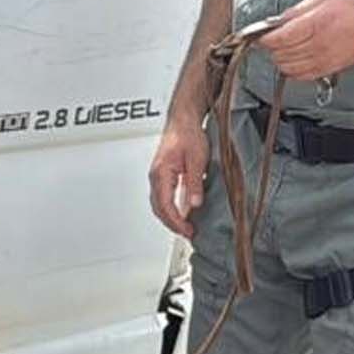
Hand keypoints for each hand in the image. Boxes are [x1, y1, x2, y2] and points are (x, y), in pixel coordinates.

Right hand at [148, 114, 209, 239]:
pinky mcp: (163, 175)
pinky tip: (183, 212)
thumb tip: (194, 204)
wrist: (183, 120)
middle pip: (159, 208)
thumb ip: (194, 182)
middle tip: (188, 233)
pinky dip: (171, 209)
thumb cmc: (188, 134)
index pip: (165, 205)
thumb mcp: (197, 159)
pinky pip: (163, 197)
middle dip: (172, 224)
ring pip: (159, 204)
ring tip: (186, 226)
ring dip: (171, 218)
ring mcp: (158, 176)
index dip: (176, 222)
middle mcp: (156, 176)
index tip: (187, 230)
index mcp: (160, 173)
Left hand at [258, 0, 353, 79]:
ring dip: (281, 59)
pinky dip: (292, 70)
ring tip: (284, 49)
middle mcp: (318, 44)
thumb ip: (296, 11)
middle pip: (281, 54)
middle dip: (272, 48)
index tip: (262, 35)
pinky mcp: (328, 69)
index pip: (280, 38)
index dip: (266, 38)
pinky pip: (301, 76)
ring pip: (288, 67)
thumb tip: (276, 21)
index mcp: (315, 24)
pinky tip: (294, 59)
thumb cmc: (350, 8)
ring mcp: (323, 59)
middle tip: (274, 40)